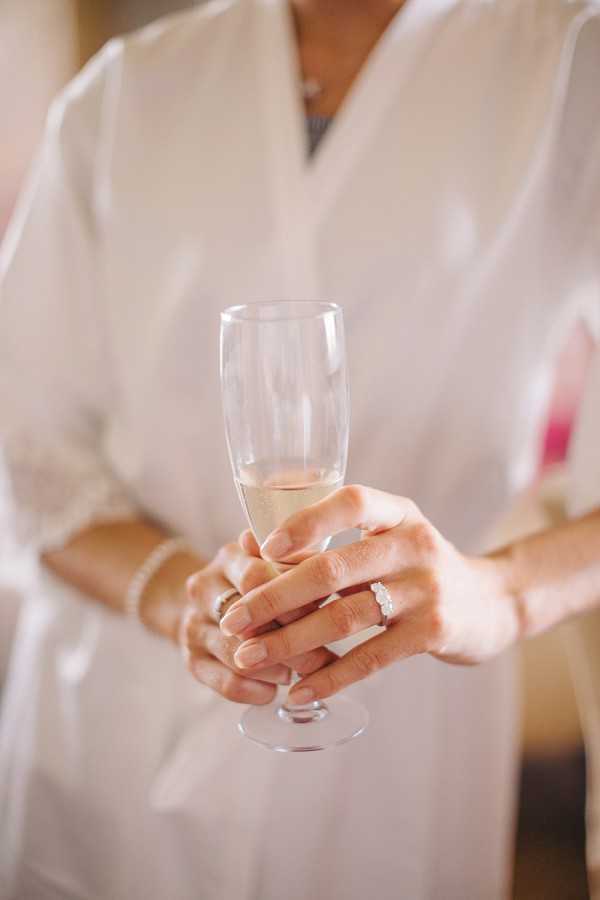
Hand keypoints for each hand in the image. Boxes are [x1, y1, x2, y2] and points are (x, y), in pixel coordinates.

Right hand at [181, 533, 338, 704]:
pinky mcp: (192, 660)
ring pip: (237, 654)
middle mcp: (204, 588)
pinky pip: (227, 683)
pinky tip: (276, 689)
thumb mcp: (278, 561)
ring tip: (305, 672)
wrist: (209, 602)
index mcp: (230, 558)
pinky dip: (257, 690)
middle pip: (245, 618)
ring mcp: (194, 625)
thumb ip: (300, 563)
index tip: (324, 613)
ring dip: (276, 668)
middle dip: (289, 640)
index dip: (292, 598)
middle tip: (324, 655)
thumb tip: (334, 574)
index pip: (257, 578)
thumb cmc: (260, 582)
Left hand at [220, 486, 521, 703]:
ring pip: (345, 616)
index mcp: (399, 513)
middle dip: (275, 596)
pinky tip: (299, 691)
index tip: (261, 548)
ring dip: (290, 641)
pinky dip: (330, 676)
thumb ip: (340, 542)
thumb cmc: (419, 569)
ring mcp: (427, 589)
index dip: (304, 521)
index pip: (350, 502)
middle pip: (334, 568)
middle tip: (234, 620)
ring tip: (251, 657)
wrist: (492, 603)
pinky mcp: (434, 632)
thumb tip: (255, 553)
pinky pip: (371, 657)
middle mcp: (415, 544)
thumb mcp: (391, 538)